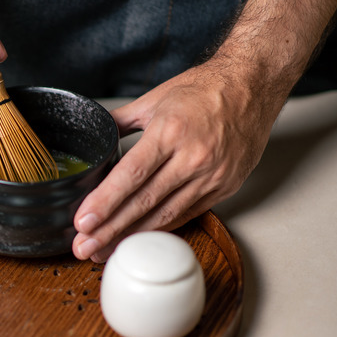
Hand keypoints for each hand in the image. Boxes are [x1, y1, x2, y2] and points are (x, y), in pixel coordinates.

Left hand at [72, 63, 279, 261]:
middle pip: (144, 202)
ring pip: (165, 215)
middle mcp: (193, 157)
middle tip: (84, 247)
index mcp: (170, 131)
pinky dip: (160, 228)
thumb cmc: (204, 89)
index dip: (105, 202)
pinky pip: (186, 214)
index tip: (83, 222)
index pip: (130, 176)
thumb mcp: (154, 98)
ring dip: (132, 236)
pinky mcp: (225, 187)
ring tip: (104, 250)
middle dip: (110, 229)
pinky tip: (138, 238)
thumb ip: (120, 121)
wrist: (253, 85)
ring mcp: (212, 176)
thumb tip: (94, 134)